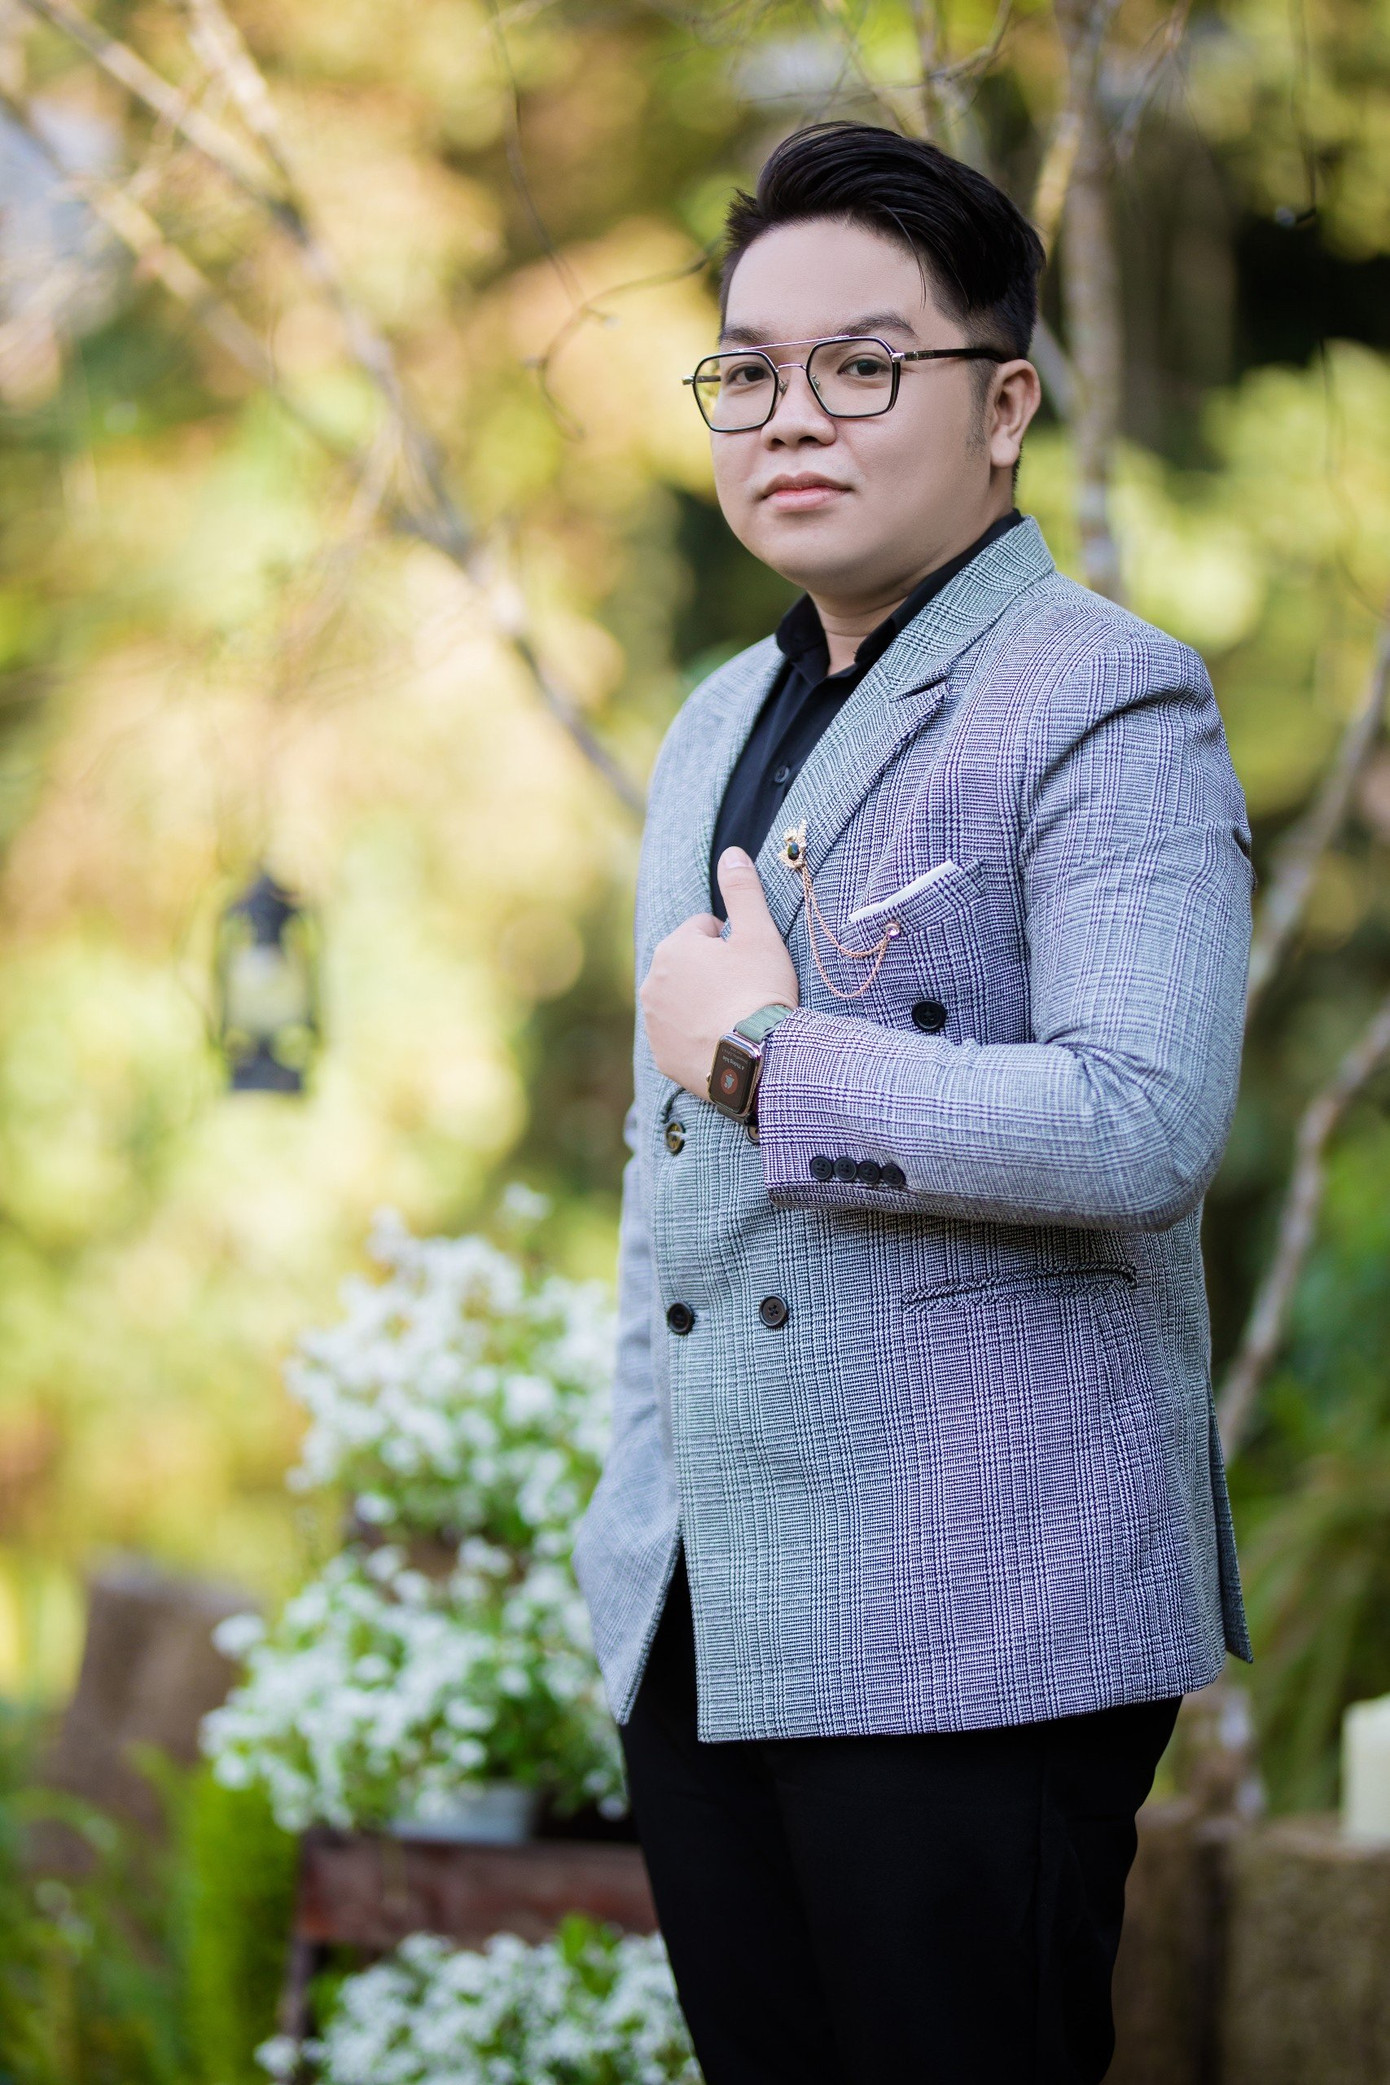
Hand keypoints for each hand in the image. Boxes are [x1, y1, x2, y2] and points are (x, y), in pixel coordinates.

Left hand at [640, 847, 799, 1098]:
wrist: (756, 1057)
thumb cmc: (758, 991)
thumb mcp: (759, 934)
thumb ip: (742, 890)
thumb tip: (731, 852)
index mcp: (673, 947)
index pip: (705, 929)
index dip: (733, 943)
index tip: (750, 964)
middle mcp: (652, 982)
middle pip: (689, 965)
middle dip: (712, 972)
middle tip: (745, 991)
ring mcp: (654, 1022)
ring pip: (682, 1000)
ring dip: (703, 1003)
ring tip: (735, 1018)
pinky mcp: (661, 1055)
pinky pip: (680, 1036)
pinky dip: (697, 1036)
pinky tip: (723, 1042)